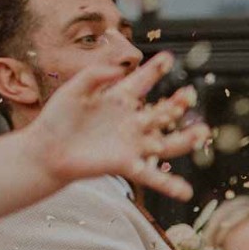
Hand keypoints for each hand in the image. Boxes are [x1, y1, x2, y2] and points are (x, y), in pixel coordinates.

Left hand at [28, 52, 209, 200]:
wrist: (45, 150)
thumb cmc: (57, 119)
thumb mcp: (73, 90)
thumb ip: (94, 75)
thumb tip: (119, 69)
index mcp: (118, 101)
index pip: (141, 82)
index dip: (154, 70)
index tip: (168, 57)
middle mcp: (131, 123)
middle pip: (161, 112)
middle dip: (176, 104)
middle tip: (188, 95)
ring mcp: (132, 145)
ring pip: (166, 143)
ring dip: (186, 140)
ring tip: (203, 133)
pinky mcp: (126, 164)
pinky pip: (152, 175)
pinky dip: (170, 185)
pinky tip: (186, 192)